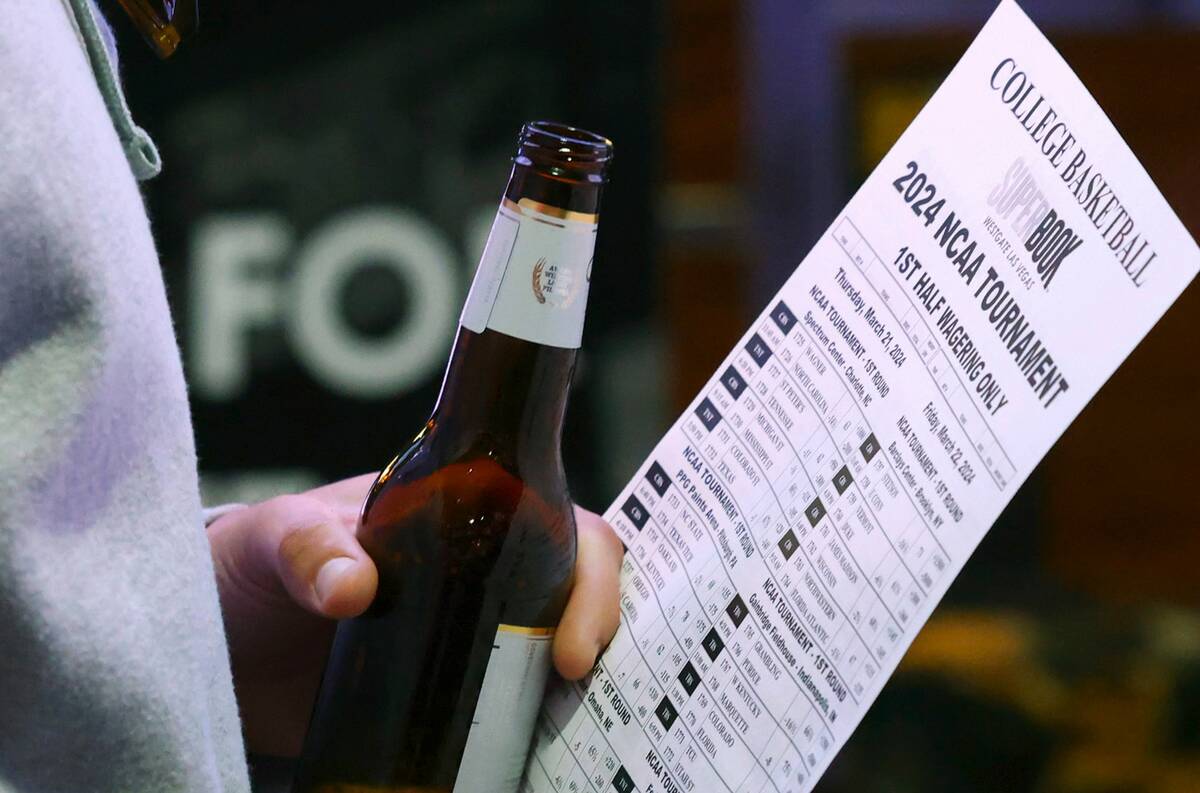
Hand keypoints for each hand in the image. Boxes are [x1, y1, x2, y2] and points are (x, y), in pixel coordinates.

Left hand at [206, 474, 622, 757]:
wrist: (214, 641)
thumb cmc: (248, 564)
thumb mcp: (273, 538)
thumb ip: (307, 550)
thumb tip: (353, 589)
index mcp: (460, 514)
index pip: (560, 525)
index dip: (589, 576)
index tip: (572, 645)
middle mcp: (480, 572)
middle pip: (577, 590)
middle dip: (599, 631)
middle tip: (574, 682)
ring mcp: (466, 636)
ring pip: (556, 652)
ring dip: (577, 689)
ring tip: (564, 731)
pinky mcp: (444, 693)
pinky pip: (509, 708)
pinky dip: (533, 729)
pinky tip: (534, 756)